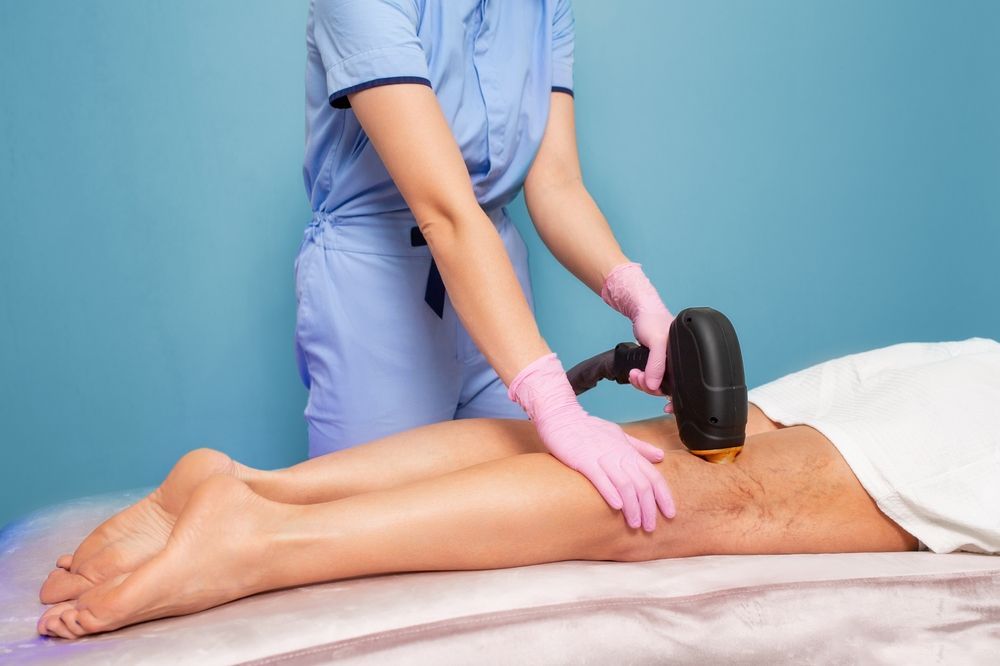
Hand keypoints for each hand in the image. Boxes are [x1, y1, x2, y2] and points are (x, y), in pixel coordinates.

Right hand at [508, 353, 675, 529]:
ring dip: (633, 507)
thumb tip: (661, 456)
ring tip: (635, 524)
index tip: (670, 513)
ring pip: (625, 484)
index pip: (654, 476)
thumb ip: (640, 447)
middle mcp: (619, 455)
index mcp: (629, 451)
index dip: (664, 496)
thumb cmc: (589, 427)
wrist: (562, 417)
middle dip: (649, 509)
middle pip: (642, 484)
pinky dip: (610, 492)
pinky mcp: (584, 460)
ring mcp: (602, 457)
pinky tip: (617, 507)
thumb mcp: (619, 434)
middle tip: (650, 527)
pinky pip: (600, 478)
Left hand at [602, 262, 673, 404]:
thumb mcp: (656, 341)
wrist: (641, 311)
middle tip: (639, 378)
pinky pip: (652, 378)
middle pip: (668, 387)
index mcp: (685, 357)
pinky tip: (635, 373)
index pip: (685, 385)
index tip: (667, 407)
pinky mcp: (658, 362)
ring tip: (635, 374)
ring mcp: (668, 363)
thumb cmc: (653, 319)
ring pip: (658, 384)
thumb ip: (656, 364)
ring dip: (644, 383)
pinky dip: (642, 379)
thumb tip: (654, 385)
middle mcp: (678, 361)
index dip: (677, 399)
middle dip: (650, 387)